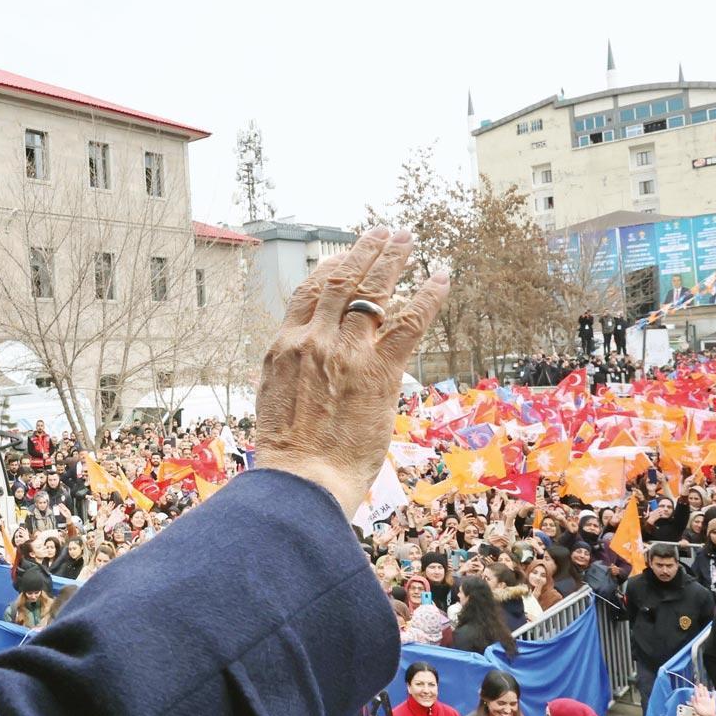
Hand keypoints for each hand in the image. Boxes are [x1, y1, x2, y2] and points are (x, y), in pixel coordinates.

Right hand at [254, 227, 449, 514]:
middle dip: (365, 252)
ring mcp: (346, 353)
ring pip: (372, 290)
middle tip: (383, 232)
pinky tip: (441, 275)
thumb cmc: (288, 456)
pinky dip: (428, 294)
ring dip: (392, 259)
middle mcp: (313, 340)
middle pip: (341, 280)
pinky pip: (409, 321)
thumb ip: (290, 375)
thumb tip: (303, 369)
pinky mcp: (379, 371)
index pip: (309, 292)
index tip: (345, 255)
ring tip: (406, 238)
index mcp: (284, 347)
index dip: (330, 268)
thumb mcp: (274, 403)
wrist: (301, 482)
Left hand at [691, 682, 715, 715]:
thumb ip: (693, 702)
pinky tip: (714, 691)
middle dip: (700, 688)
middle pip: (701, 692)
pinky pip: (714, 697)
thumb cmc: (701, 713)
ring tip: (704, 687)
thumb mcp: (696, 708)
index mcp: (698, 700)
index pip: (697, 694)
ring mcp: (708, 700)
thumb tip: (692, 696)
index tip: (695, 686)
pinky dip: (714, 694)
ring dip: (706, 690)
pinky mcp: (713, 701)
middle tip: (700, 684)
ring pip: (706, 693)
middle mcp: (703, 699)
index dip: (696, 690)